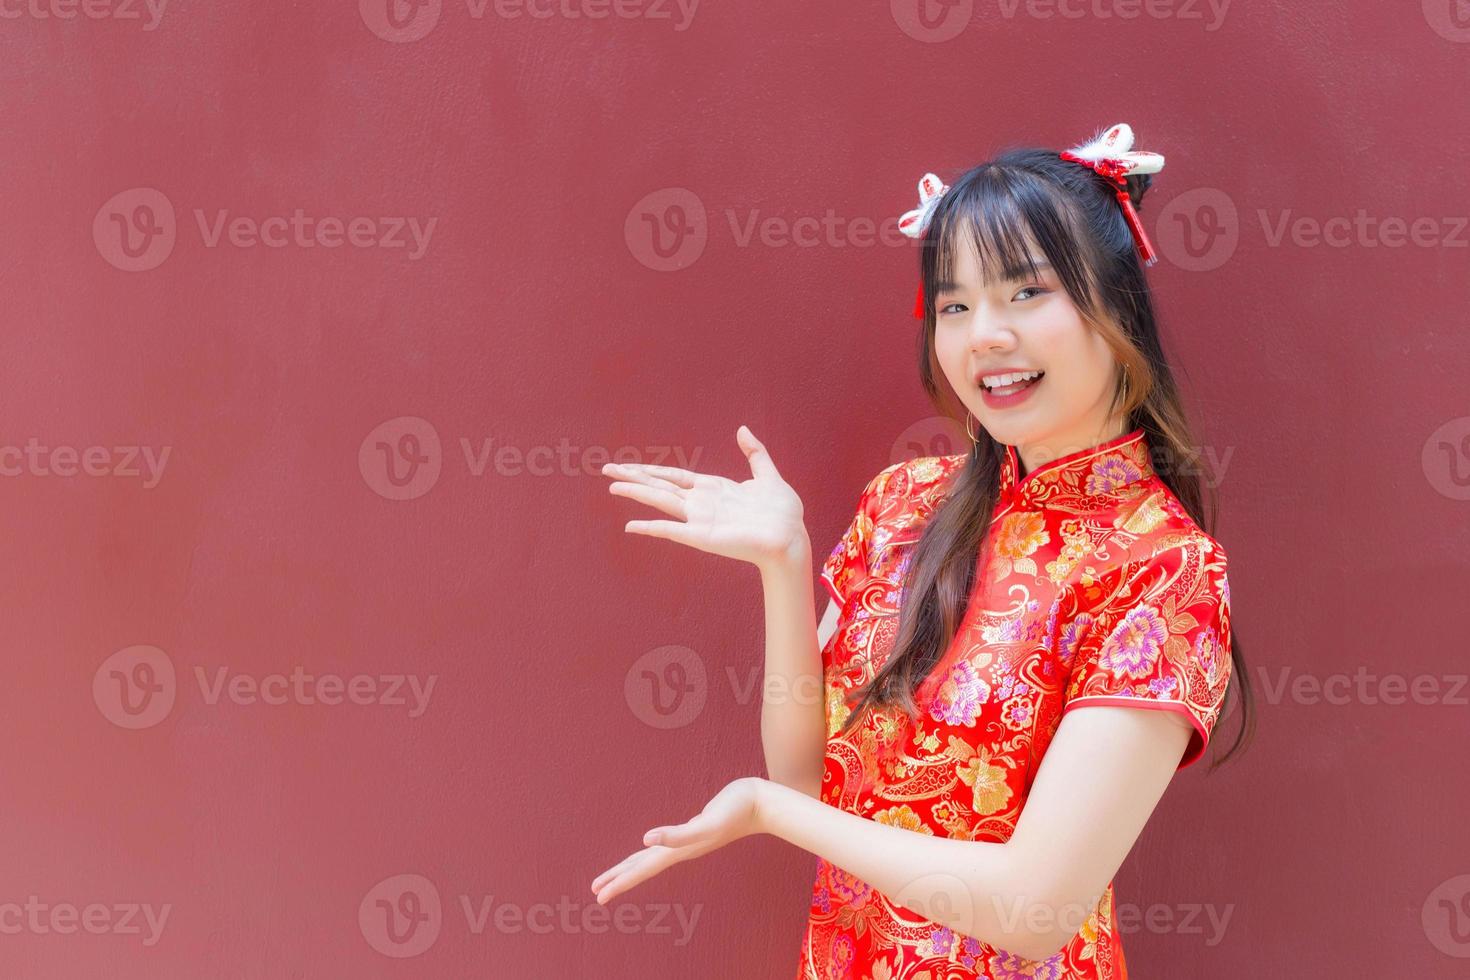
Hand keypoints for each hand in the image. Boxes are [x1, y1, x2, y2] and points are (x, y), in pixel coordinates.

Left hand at [589, 777, 766, 905]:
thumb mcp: (705, 824)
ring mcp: (688, 841)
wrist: (760, 803)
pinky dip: (654, 846)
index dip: (619, 881)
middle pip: (643, 867)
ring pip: (653, 857)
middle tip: (596, 891)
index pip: (641, 869)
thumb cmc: (735, 811)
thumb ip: (677, 835)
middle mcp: (681, 849)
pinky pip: (668, 842)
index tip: (599, 895)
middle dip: (619, 878)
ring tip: (616, 875)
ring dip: (633, 866)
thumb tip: (646, 840)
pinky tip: (652, 845)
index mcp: (678, 850)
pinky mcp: (695, 828)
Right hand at [602, 425, 806, 571]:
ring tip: (612, 487)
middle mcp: (702, 503)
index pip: (674, 476)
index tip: (629, 466)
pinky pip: (673, 531)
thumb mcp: (768, 475)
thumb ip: (754, 452)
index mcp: (713, 489)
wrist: (791, 537)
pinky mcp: (703, 537)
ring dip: (636, 493)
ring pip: (661, 501)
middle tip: (606, 470)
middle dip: (634, 477)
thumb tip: (742, 429)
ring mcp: (700, 520)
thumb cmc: (783, 512)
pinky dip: (652, 527)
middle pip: (660, 486)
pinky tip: (631, 525)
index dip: (651, 469)